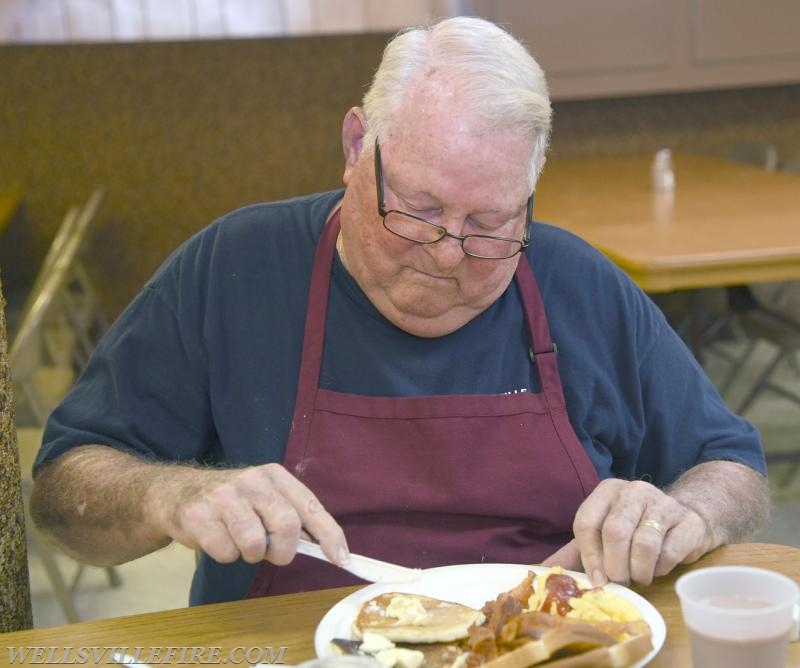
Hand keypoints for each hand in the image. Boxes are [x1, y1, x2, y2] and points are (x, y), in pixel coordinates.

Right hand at [149, 463, 346, 566]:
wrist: (177, 493)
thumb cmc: (232, 501)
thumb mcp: (264, 498)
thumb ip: (292, 516)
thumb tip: (328, 547)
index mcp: (275, 475)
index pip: (310, 506)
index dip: (329, 534)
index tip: (341, 558)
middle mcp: (253, 480)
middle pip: (287, 525)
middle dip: (283, 551)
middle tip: (271, 553)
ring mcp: (224, 496)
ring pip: (255, 544)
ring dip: (250, 555)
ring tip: (239, 542)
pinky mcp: (199, 515)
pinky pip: (226, 553)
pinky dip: (225, 556)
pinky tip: (216, 539)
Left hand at [542, 478, 712, 586]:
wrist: (683, 519)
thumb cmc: (634, 529)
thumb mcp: (602, 534)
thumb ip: (575, 551)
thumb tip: (541, 570)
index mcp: (606, 490)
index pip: (586, 522)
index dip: (589, 556)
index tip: (596, 578)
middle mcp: (633, 491)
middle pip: (614, 533)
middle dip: (614, 567)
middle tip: (619, 581)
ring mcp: (663, 503)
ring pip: (644, 544)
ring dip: (638, 571)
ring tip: (639, 577)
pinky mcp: (688, 522)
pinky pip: (669, 553)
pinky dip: (660, 569)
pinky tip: (657, 568)